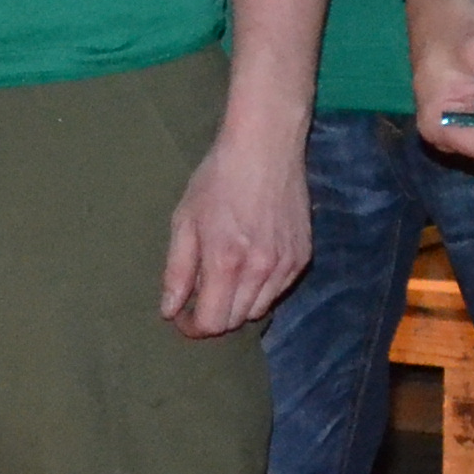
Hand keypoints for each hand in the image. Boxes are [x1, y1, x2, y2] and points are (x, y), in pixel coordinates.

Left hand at [162, 120, 310, 337]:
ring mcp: (286, 264)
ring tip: (226, 279)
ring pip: (259, 309)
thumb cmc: (219, 177)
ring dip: (238, 304)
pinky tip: (251, 264)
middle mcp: (260, 270)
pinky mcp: (303, 256)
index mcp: (226, 262)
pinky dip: (262, 289)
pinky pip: (279, 291)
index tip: (182, 315)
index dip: (192, 327)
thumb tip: (170, 310)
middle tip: (201, 295)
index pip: (212, 323)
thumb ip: (177, 270)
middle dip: (214, 316)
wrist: (266, 146)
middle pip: (236, 321)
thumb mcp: (185, 220)